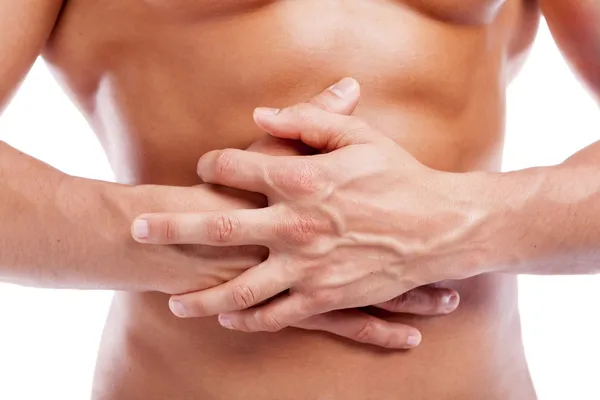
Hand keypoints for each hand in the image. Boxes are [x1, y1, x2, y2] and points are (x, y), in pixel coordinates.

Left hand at [134, 78, 462, 347]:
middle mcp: (296, 227)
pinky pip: (278, 315)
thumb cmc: (401, 176)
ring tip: (173, 302)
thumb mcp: (358, 136)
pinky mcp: (325, 297)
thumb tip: (260, 116)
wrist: (442, 227)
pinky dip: (250, 319)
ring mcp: (308, 268)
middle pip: (219, 230)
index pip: (238, 169)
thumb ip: (308, 120)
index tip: (205, 165)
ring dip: (203, 296)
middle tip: (138, 230)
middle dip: (173, 229)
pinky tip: (229, 319)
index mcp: (302, 181)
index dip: (215, 164)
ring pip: (241, 289)